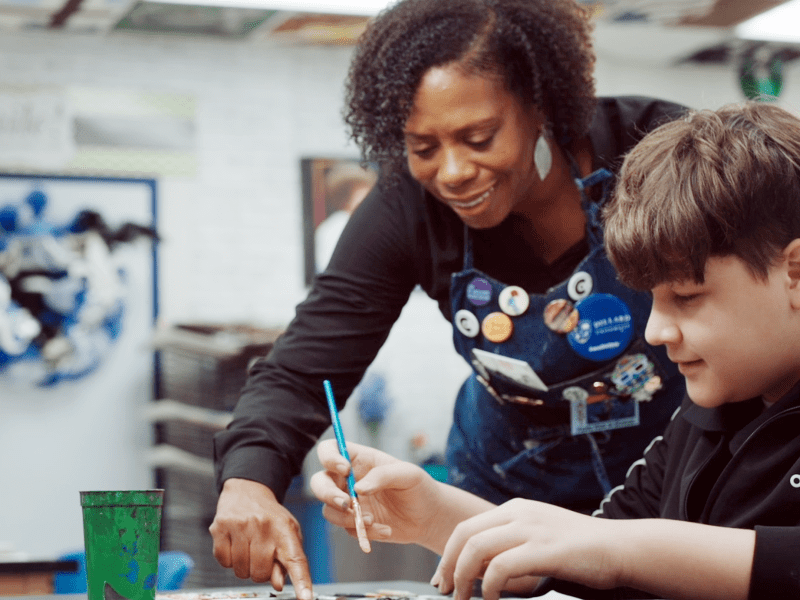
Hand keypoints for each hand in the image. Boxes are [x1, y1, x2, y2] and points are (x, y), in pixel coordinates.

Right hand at [209, 478, 312, 599]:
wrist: (247, 490)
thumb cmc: (270, 516)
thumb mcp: (287, 533)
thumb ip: (287, 559)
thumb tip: (279, 584)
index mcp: (285, 529)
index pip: (295, 560)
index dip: (301, 581)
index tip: (306, 598)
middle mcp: (263, 526)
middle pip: (261, 574)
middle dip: (260, 571)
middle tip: (261, 554)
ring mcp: (240, 526)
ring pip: (241, 571)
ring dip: (244, 566)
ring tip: (248, 547)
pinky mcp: (220, 527)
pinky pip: (224, 562)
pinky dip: (229, 560)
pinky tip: (235, 544)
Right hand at [310, 440, 454, 551]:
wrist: (428, 517)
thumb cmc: (418, 487)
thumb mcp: (407, 474)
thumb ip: (382, 476)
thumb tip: (357, 489)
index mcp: (358, 459)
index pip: (329, 450)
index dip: (329, 457)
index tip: (345, 469)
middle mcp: (347, 480)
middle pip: (319, 482)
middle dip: (327, 493)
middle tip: (347, 503)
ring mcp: (349, 502)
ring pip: (328, 509)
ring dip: (345, 518)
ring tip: (371, 521)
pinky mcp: (354, 523)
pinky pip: (347, 529)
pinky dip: (364, 532)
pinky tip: (386, 530)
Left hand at [434, 498, 620, 599]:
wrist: (621, 547)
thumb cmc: (582, 550)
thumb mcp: (540, 535)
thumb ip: (513, 544)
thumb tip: (482, 568)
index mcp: (515, 509)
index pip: (467, 526)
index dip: (449, 554)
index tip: (444, 577)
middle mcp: (519, 513)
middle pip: (465, 534)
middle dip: (449, 566)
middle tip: (447, 591)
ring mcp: (532, 529)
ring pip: (477, 548)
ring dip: (464, 578)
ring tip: (465, 599)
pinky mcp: (545, 550)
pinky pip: (502, 567)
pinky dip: (489, 586)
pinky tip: (492, 599)